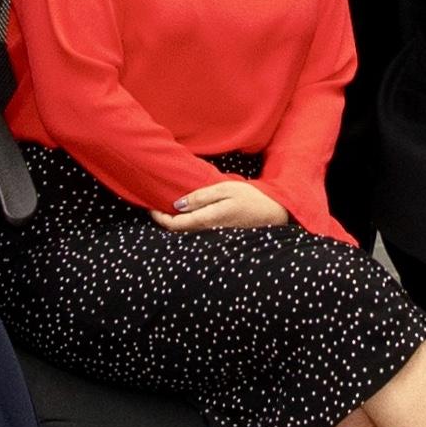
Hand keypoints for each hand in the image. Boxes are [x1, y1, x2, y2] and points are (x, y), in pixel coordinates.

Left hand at [152, 177, 291, 231]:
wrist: (275, 214)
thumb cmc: (251, 198)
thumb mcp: (225, 189)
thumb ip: (201, 197)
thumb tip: (177, 205)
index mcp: (207, 220)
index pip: (174, 225)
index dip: (159, 218)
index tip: (151, 207)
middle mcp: (207, 232)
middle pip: (178, 232)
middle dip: (164, 222)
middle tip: (154, 207)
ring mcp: (214, 237)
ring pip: (187, 233)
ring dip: (175, 223)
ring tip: (167, 210)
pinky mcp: (220, 236)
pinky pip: (197, 232)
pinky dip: (187, 225)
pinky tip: (187, 215)